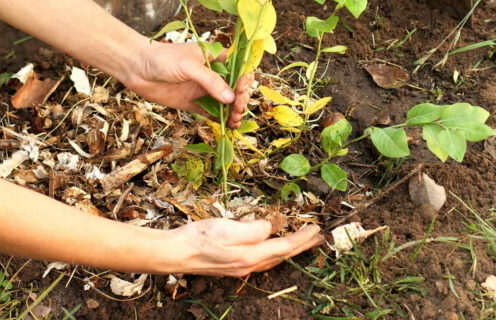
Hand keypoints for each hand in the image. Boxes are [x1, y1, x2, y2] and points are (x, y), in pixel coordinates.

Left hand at [123, 41, 253, 127]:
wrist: (135, 68)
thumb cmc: (162, 58)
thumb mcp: (188, 66)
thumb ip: (210, 81)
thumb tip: (230, 98)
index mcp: (216, 58)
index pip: (239, 68)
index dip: (244, 80)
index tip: (241, 89)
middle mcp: (214, 74)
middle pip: (236, 88)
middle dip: (240, 99)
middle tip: (237, 109)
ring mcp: (205, 90)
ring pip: (227, 103)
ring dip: (234, 112)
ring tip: (234, 121)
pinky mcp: (195, 104)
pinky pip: (213, 113)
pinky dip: (222, 120)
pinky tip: (228, 126)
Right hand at [169, 219, 323, 276]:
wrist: (175, 253)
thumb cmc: (198, 238)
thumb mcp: (227, 227)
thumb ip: (253, 229)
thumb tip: (271, 228)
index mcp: (250, 256)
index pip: (285, 247)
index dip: (303, 238)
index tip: (317, 229)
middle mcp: (249, 265)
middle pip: (283, 256)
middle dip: (303, 246)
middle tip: (320, 238)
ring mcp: (241, 268)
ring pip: (274, 259)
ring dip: (292, 250)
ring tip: (304, 241)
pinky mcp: (234, 265)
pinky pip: (264, 260)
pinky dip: (276, 252)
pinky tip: (275, 248)